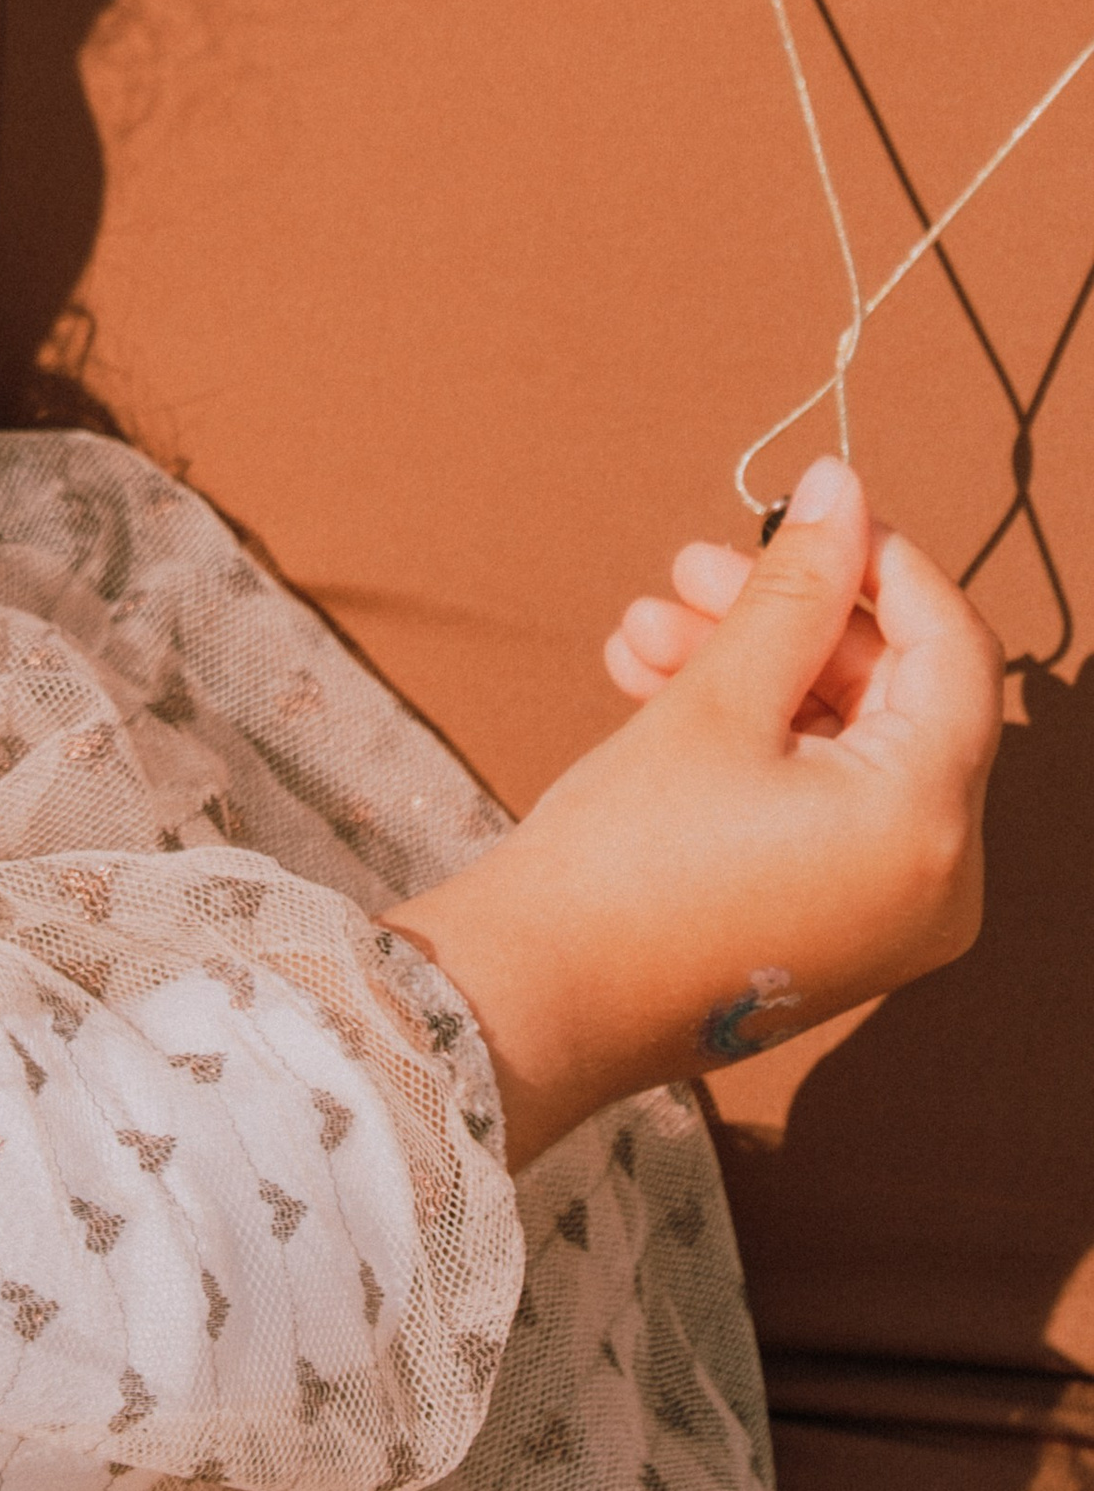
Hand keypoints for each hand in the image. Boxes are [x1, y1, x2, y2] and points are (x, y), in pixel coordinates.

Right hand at [383, 457, 1001, 1170]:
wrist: (536, 1002)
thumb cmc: (625, 856)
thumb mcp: (715, 699)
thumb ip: (794, 588)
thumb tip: (843, 488)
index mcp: (927, 824)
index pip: (954, 651)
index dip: (882, 564)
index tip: (806, 509)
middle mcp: (939, 880)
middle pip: (895, 697)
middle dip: (789, 620)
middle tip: (689, 569)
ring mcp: (893, 914)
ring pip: (846, 745)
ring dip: (754, 673)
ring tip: (640, 633)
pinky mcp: (840, 927)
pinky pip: (823, 803)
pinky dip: (757, 742)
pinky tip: (652, 692)